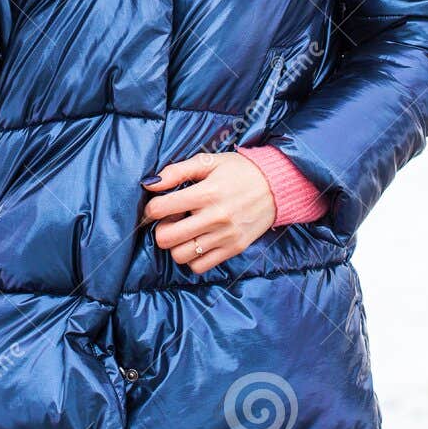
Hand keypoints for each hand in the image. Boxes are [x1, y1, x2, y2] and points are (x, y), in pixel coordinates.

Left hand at [140, 150, 275, 274]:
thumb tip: (150, 183)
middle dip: (161, 229)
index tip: (156, 206)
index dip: (151, 208)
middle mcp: (215, 217)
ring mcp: (225, 236)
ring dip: (176, 244)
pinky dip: (192, 258)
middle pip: (166, 238)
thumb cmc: (239, 171)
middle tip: (171, 220)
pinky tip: (197, 241)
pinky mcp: (233, 249)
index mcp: (206, 193)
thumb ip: (177, 171)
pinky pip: (199, 266)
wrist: (277, 186)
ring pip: (180, 255)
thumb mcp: (208, 162)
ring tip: (185, 230)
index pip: (160, 209)